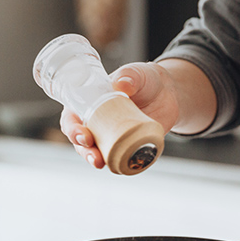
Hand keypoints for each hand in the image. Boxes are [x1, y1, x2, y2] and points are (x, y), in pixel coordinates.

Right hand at [59, 59, 214, 169]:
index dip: (72, 129)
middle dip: (84, 151)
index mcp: (88, 104)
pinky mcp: (125, 147)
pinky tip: (121, 168)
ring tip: (101, 164)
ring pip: (96, 153)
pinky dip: (118, 165)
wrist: (168, 95)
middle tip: (94, 155)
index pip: (71, 118)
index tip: (82, 135)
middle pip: (81, 141)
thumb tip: (123, 84)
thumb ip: (130, 75)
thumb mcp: (138, 73)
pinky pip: (118, 159)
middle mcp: (95, 123)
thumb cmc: (146, 80)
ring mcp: (109, 137)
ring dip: (95, 161)